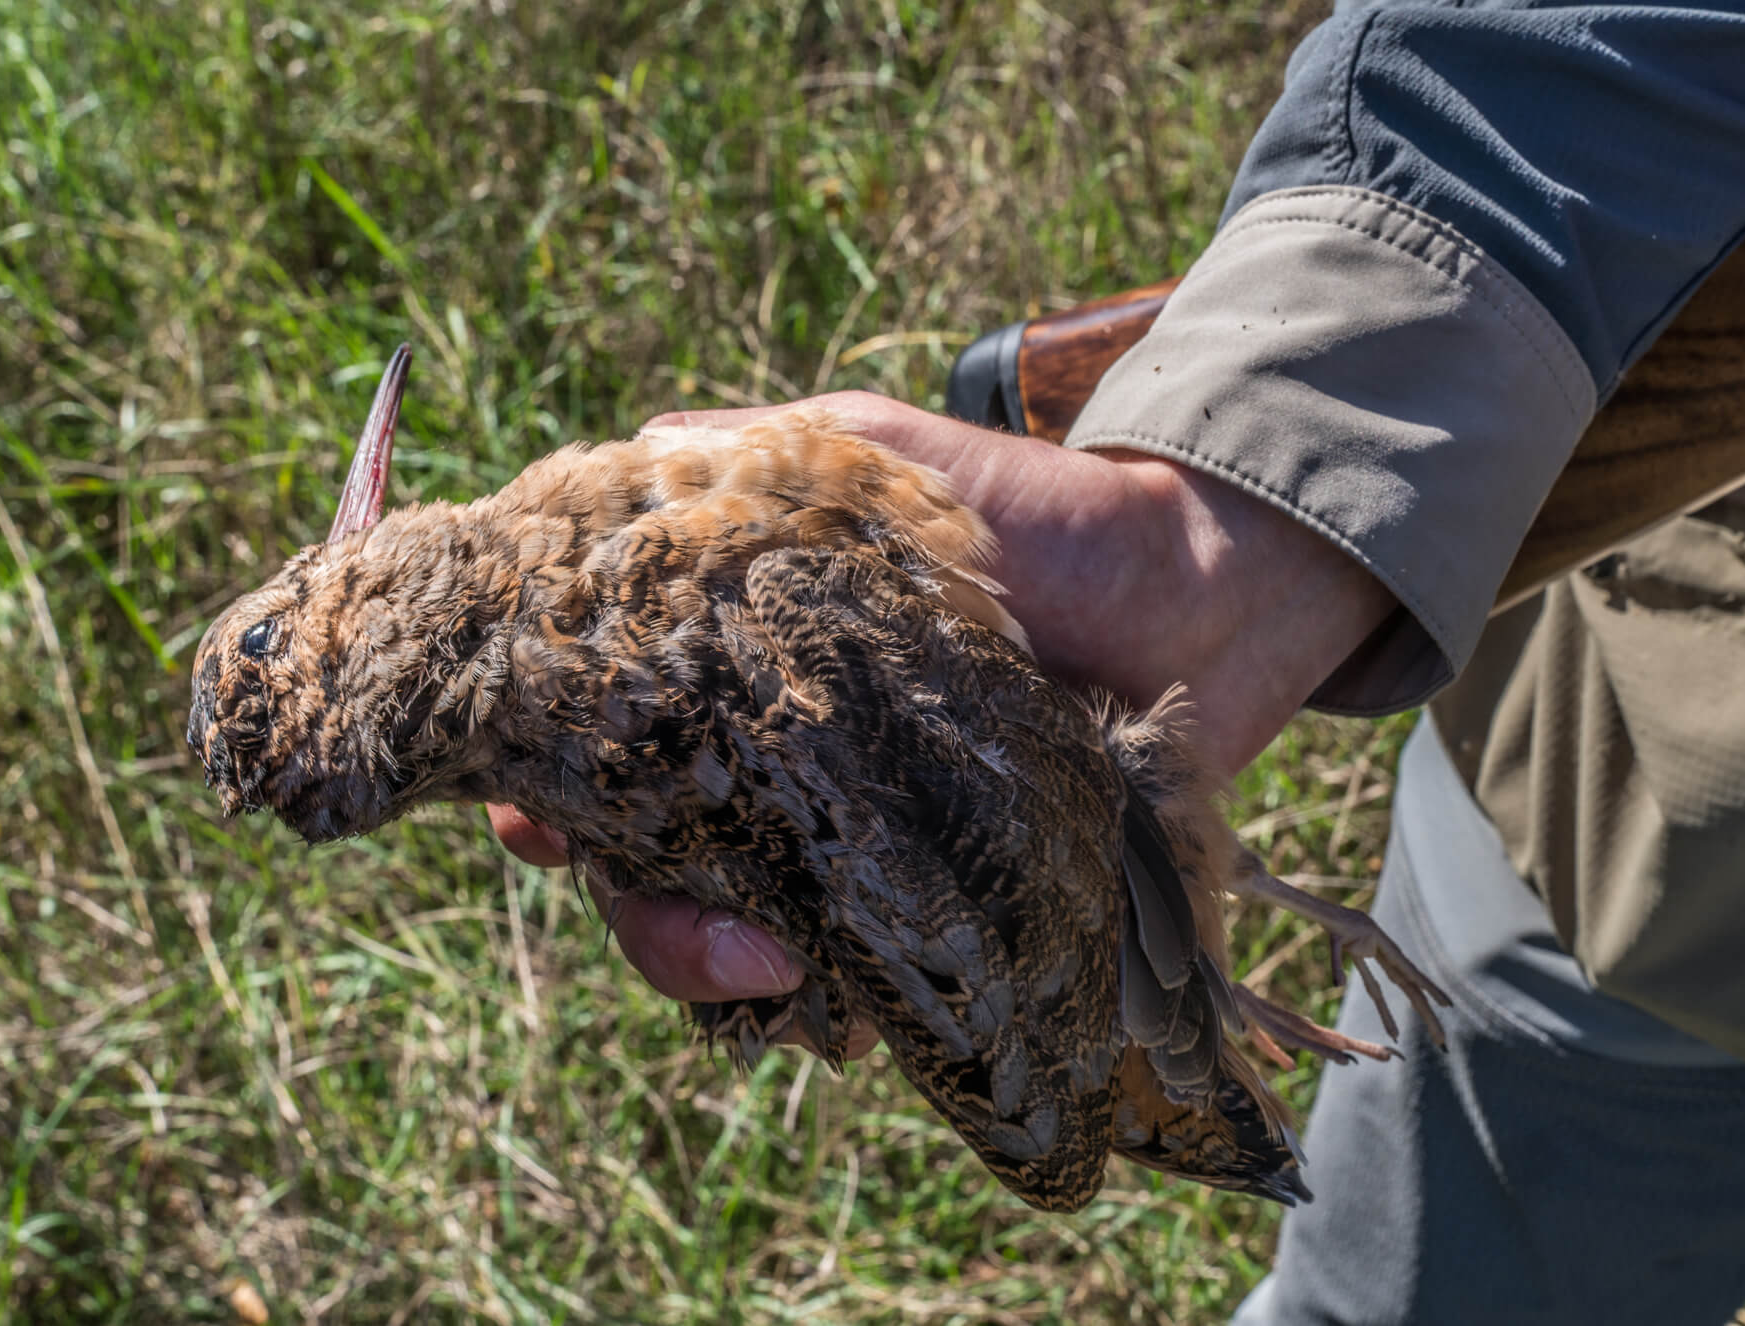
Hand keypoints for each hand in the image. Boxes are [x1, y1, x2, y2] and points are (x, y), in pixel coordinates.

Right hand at [490, 392, 1395, 1049]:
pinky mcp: (923, 906)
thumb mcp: (868, 460)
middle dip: (654, 922)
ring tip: (791, 976)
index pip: (586, 745)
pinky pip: (839, 989)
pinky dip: (828, 1011)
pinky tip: (857, 1009)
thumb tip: (621, 463)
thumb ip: (743, 461)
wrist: (1199, 599)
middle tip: (726, 945)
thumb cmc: (1029, 517)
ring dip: (733, 978)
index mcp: (720, 671)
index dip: (545, 794)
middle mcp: (760, 764)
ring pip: (724, 947)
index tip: (549, 829)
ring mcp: (837, 844)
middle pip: (637, 872)